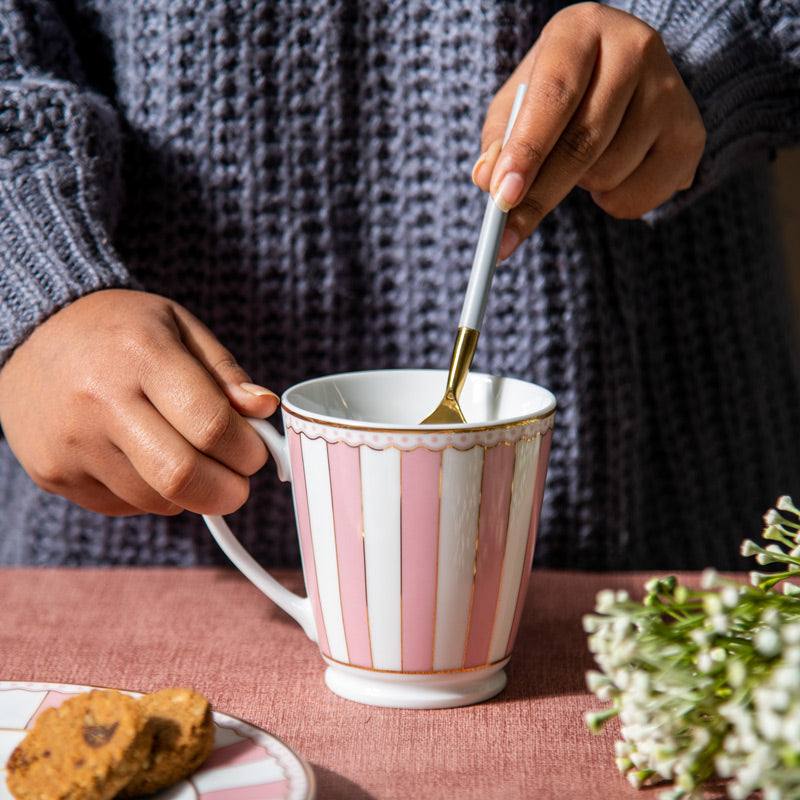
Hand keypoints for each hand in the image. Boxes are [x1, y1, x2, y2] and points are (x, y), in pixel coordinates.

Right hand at [0, 290, 277, 515]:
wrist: (31, 334)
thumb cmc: (119, 331)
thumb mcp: (178, 326)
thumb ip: (225, 372)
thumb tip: (263, 410)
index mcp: (142, 355)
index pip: (211, 425)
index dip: (247, 451)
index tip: (255, 453)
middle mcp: (101, 401)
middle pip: (183, 477)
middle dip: (228, 492)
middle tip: (238, 484)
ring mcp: (72, 444)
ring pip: (158, 500)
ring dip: (190, 493)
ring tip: (188, 459)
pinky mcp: (54, 474)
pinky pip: (125, 506)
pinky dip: (152, 495)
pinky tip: (145, 460)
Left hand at [472, 2, 705, 258]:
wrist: (622, 80)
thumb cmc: (557, 92)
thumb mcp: (517, 104)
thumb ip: (498, 141)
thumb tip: (488, 180)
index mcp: (581, 30)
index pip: (555, 95)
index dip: (528, 150)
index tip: (503, 196)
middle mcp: (634, 49)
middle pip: (584, 142)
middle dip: (540, 194)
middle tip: (506, 234)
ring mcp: (671, 91)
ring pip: (609, 173)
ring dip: (581, 188)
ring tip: (581, 163)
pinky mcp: (691, 134)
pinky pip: (638, 197)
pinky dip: (612, 203)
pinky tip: (610, 174)